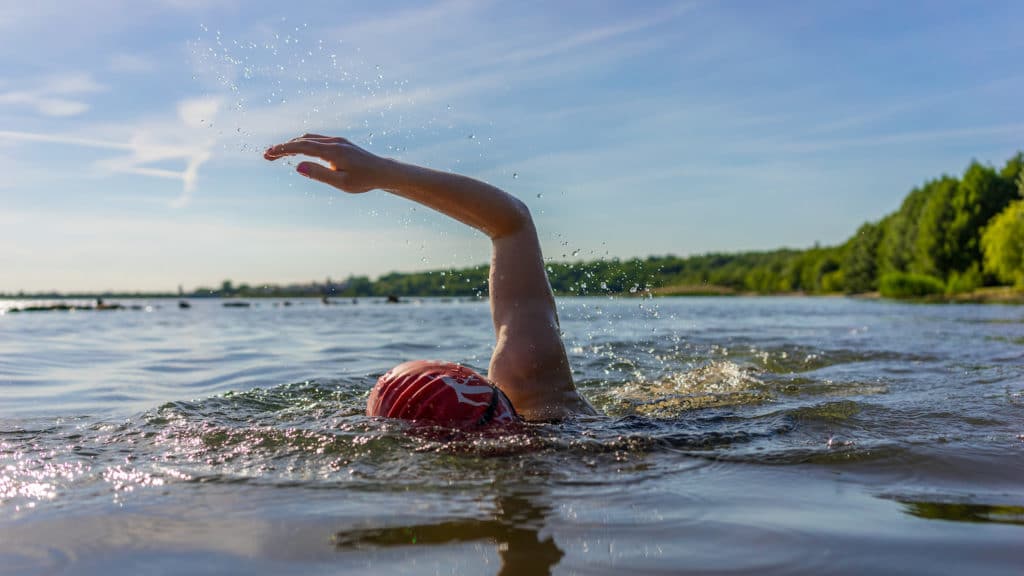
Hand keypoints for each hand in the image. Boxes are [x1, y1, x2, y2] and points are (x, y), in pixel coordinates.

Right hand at [263, 134, 390, 193]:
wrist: (383, 172)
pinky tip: (296, 151)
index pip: (302, 146)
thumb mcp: (341, 182)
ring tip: (277, 154)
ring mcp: (337, 140)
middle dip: (283, 147)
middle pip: (302, 140)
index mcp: (333, 151)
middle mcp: (334, 142)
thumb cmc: (363, 180)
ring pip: (309, 138)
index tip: (268, 154)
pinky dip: (302, 143)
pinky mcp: (340, 142)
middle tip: (266, 156)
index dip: (283, 149)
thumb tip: (298, 166)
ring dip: (291, 144)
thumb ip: (319, 174)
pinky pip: (316, 140)